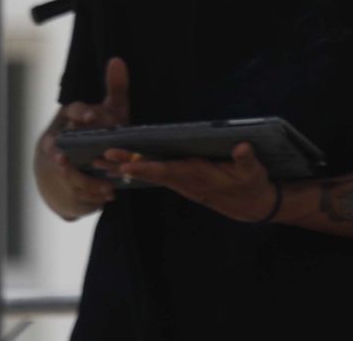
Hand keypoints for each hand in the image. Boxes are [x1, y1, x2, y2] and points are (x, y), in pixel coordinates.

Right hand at [38, 57, 130, 216]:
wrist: (76, 163)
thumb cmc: (97, 130)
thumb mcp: (110, 111)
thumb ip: (115, 89)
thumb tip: (117, 60)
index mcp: (70, 118)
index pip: (72, 111)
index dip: (82, 114)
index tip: (91, 117)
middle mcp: (58, 141)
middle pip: (59, 148)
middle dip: (63, 155)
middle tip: (66, 161)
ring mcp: (58, 165)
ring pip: (68, 174)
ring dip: (86, 182)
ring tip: (106, 188)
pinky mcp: (64, 185)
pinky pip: (75, 191)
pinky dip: (91, 195)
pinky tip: (108, 196)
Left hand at [109, 142, 277, 222]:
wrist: (250, 205)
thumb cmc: (251, 185)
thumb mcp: (253, 172)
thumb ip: (246, 159)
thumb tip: (242, 147)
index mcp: (199, 176)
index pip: (168, 172)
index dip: (146, 169)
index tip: (125, 166)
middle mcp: (185, 180)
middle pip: (150, 173)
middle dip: (124, 166)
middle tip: (98, 158)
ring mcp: (182, 182)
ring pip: (148, 174)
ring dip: (124, 168)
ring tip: (98, 161)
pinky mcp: (182, 181)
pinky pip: (155, 175)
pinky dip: (136, 170)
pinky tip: (120, 166)